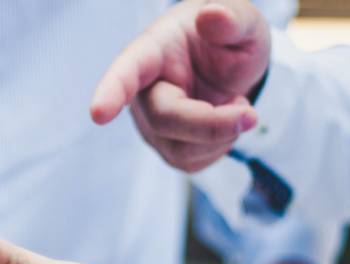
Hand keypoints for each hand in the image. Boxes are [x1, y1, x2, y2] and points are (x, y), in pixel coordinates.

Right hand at [90, 0, 270, 171]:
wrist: (229, 66)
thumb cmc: (227, 39)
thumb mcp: (243, 22)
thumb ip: (232, 18)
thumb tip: (213, 16)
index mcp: (152, 52)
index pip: (126, 72)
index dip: (111, 92)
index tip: (99, 113)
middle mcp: (142, 92)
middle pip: (165, 119)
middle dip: (211, 124)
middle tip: (251, 115)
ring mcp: (151, 124)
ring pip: (180, 149)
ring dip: (222, 135)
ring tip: (236, 104)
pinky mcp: (167, 148)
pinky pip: (193, 162)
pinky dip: (220, 146)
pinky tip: (224, 122)